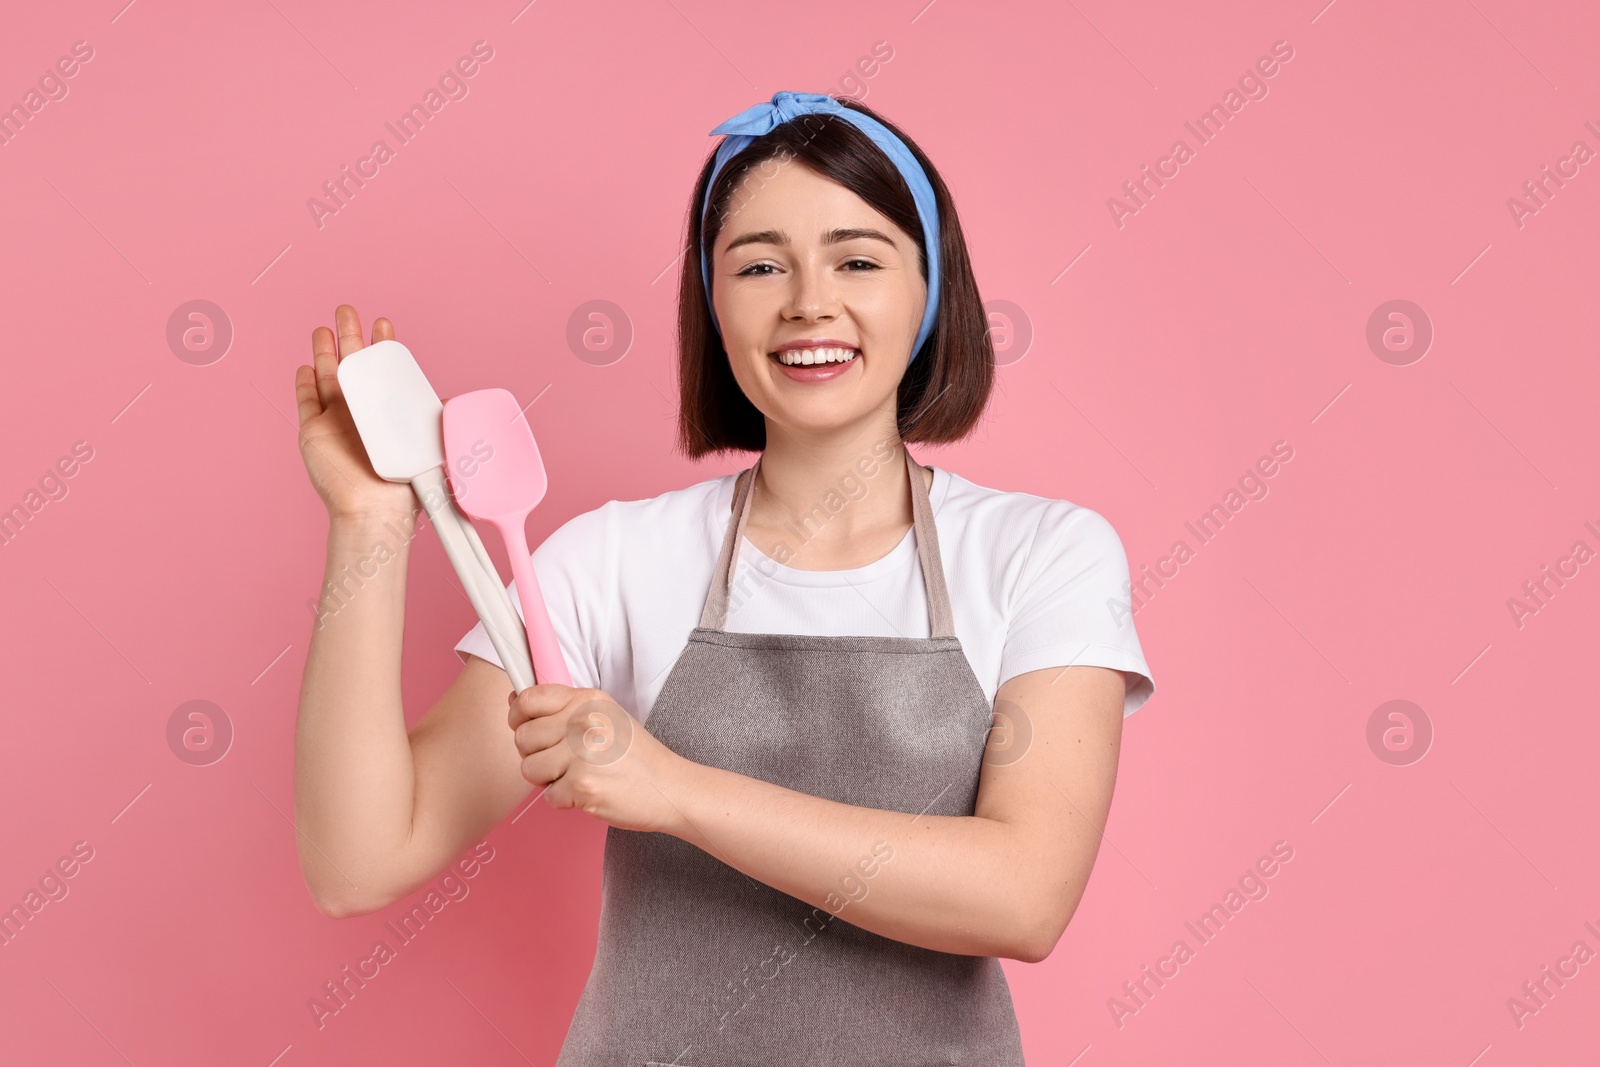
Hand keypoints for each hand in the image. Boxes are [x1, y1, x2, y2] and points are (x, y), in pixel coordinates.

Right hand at [294, 305, 416, 521]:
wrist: (377, 511)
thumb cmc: (407, 489)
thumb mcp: (432, 449)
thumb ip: (437, 422)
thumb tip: (451, 402)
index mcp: (389, 414)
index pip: (385, 373)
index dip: (383, 347)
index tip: (383, 324)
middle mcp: (362, 414)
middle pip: (352, 366)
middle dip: (350, 336)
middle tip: (348, 310)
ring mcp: (336, 422)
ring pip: (327, 378)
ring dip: (325, 351)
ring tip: (324, 327)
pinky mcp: (313, 434)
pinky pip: (306, 402)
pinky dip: (304, 382)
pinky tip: (305, 365)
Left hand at [509, 684, 691, 833]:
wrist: (669, 788)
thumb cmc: (634, 756)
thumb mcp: (604, 716)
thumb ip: (562, 709)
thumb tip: (514, 700)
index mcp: (587, 701)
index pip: (529, 699)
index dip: (518, 716)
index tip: (524, 726)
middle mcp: (584, 722)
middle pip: (523, 737)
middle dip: (534, 754)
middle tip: (560, 761)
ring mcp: (583, 753)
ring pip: (529, 769)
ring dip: (548, 780)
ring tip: (575, 776)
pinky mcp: (583, 785)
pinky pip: (548, 796)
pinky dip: (564, 800)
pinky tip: (587, 791)